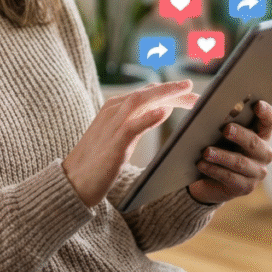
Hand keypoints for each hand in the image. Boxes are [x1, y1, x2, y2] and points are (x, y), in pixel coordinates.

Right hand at [62, 80, 199, 207]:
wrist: (73, 182)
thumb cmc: (96, 162)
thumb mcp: (120, 136)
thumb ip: (138, 121)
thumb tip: (162, 109)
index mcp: (114, 108)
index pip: (147, 93)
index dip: (171, 92)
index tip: (192, 95)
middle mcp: (113, 110)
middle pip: (147, 92)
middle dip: (174, 90)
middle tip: (198, 94)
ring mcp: (112, 125)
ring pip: (140, 101)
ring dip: (165, 93)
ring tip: (185, 90)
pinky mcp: (113, 144)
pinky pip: (132, 126)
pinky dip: (148, 117)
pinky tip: (164, 111)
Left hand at [187, 100, 271, 206]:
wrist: (210, 178)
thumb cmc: (218, 145)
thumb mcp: (221, 131)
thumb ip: (222, 117)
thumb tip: (213, 106)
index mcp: (261, 134)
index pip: (269, 121)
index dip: (266, 113)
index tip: (257, 104)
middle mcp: (264, 153)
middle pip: (254, 142)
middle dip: (240, 135)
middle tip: (226, 129)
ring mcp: (257, 172)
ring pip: (240, 163)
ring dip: (222, 156)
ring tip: (206, 152)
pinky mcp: (245, 187)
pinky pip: (230, 178)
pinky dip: (214, 170)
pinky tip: (202, 164)